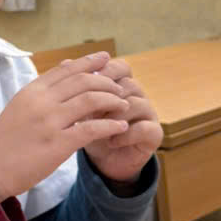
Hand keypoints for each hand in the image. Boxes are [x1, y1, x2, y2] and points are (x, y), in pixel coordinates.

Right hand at [0, 51, 129, 201]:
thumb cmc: (5, 140)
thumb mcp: (19, 108)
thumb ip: (40, 93)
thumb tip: (62, 74)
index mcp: (31, 91)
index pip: (66, 69)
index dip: (88, 61)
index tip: (105, 58)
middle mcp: (41, 101)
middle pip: (83, 80)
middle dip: (106, 81)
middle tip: (119, 87)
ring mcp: (49, 122)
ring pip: (91, 99)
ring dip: (113, 100)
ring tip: (123, 105)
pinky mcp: (57, 144)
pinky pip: (92, 129)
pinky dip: (110, 125)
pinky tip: (121, 127)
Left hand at [82, 58, 162, 184]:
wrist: (103, 159)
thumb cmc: (90, 127)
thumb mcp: (80, 107)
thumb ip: (76, 86)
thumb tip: (65, 62)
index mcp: (121, 83)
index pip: (120, 67)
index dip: (105, 71)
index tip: (84, 82)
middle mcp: (138, 94)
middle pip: (129, 83)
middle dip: (107, 95)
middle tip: (90, 107)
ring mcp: (148, 113)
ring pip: (136, 104)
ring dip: (114, 115)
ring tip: (97, 126)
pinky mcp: (154, 133)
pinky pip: (144, 128)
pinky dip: (125, 134)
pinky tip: (111, 141)